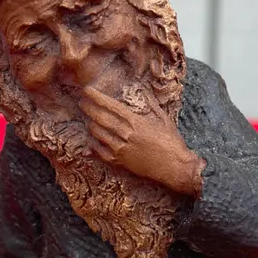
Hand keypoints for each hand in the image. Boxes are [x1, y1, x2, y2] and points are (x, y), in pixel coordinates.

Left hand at [80, 86, 204, 195]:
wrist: (175, 167)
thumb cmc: (172, 142)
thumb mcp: (164, 119)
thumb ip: (152, 105)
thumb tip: (145, 91)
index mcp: (137, 122)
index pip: (111, 106)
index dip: (97, 97)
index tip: (87, 90)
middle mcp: (127, 134)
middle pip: (100, 118)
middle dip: (88, 108)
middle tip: (81, 102)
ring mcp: (122, 149)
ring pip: (98, 134)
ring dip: (90, 125)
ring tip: (88, 119)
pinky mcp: (121, 162)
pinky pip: (101, 153)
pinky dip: (94, 146)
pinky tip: (92, 141)